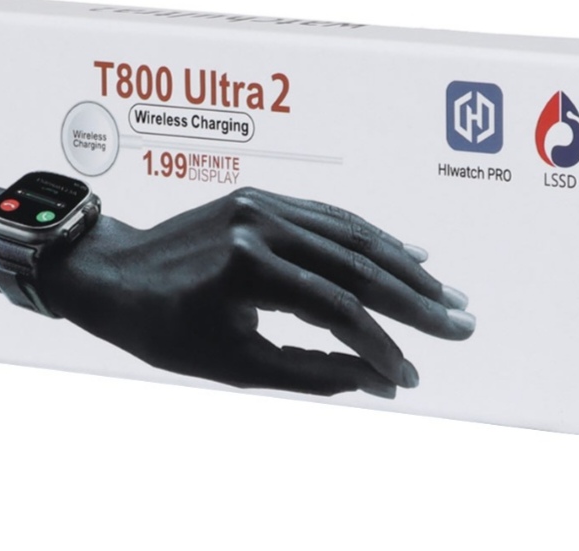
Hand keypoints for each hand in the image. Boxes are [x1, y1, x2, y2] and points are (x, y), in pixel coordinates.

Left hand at [42, 187, 474, 398]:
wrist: (115, 275)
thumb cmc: (166, 331)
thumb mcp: (235, 366)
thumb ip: (313, 373)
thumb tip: (380, 381)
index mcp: (248, 270)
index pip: (338, 309)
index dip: (380, 346)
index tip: (409, 375)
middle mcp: (262, 226)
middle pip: (357, 264)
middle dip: (416, 300)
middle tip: (463, 324)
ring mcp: (263, 204)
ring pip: (351, 235)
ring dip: (404, 266)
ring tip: (446, 294)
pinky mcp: (263, 196)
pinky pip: (329, 217)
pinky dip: (369, 237)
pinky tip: (406, 254)